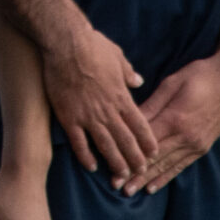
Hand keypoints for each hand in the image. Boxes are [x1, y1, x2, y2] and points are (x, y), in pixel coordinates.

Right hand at [42, 22, 154, 179]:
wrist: (66, 43)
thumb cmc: (92, 46)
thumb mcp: (117, 56)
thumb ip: (128, 72)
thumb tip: (138, 80)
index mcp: (121, 96)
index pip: (140, 124)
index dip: (147, 141)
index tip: (153, 153)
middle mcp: (108, 110)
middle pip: (126, 140)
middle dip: (135, 158)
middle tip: (141, 171)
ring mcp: (88, 116)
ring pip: (106, 146)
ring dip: (116, 162)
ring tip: (122, 176)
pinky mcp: (69, 117)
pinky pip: (79, 142)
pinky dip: (86, 156)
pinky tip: (92, 167)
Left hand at [118, 51, 219, 194]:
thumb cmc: (199, 76)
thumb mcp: (171, 84)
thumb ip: (151, 105)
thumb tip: (129, 120)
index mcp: (175, 119)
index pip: (147, 143)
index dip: (129, 157)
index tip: (113, 168)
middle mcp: (186, 136)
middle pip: (155, 159)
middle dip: (134, 174)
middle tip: (117, 187)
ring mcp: (196, 144)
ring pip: (167, 166)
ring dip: (147, 180)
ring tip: (130, 192)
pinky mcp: (203, 147)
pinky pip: (181, 165)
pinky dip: (166, 176)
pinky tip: (153, 187)